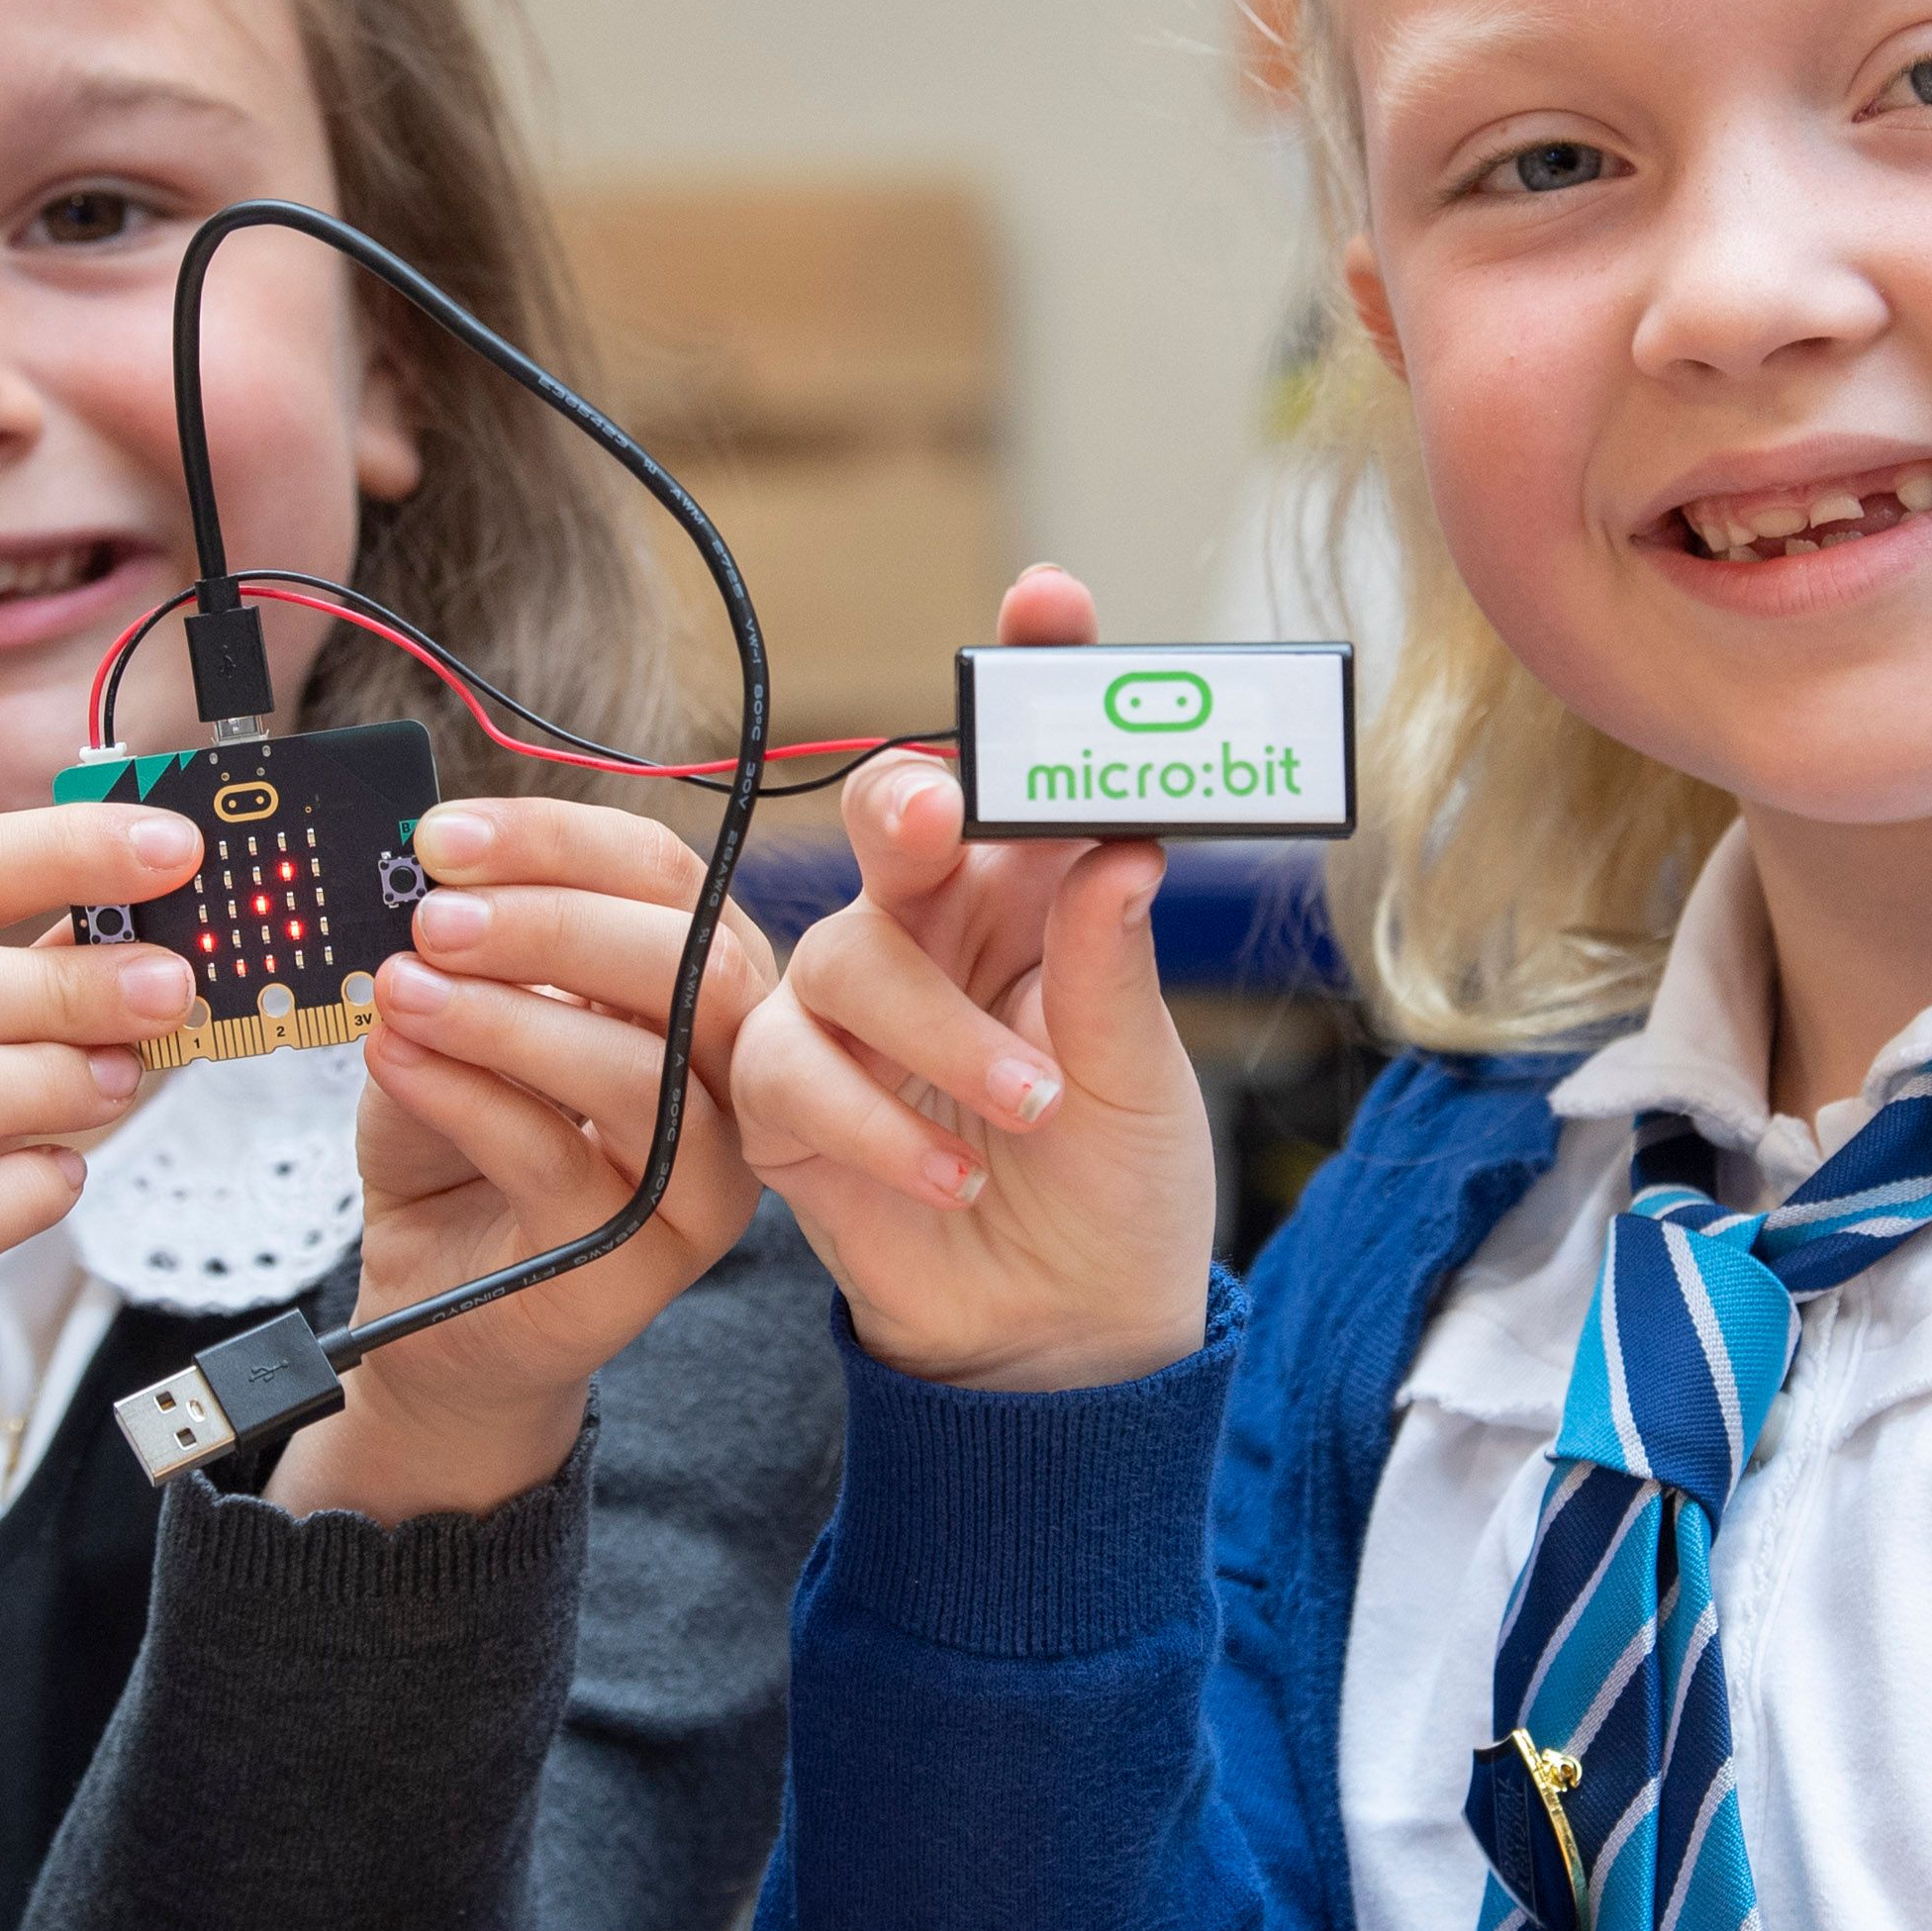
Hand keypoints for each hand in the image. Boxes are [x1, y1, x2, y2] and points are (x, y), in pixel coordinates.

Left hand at [291, 794, 776, 1521]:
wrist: (439, 1310)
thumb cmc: (465, 1146)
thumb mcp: (466, 1013)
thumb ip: (473, 943)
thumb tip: (435, 866)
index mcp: (703, 983)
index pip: (666, 879)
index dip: (557, 841)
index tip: (443, 838)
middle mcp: (733, 1074)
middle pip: (690, 963)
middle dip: (549, 922)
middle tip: (433, 917)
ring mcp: (704, 1177)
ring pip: (637, 1069)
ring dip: (504, 1015)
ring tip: (401, 992)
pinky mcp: (643, 1260)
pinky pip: (559, 1158)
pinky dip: (465, 1094)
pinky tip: (397, 1063)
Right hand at [731, 567, 1214, 1384]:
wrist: (1062, 1330)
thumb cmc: (1114, 1186)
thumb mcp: (1141, 1079)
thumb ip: (1113, 966)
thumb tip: (1121, 847)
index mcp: (1035, 891)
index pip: (1028, 763)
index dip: (1032, 673)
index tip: (1051, 600)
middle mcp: (936, 924)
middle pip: (897, 813)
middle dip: (916, 797)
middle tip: (946, 814)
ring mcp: (853, 1004)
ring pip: (852, 953)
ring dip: (944, 1031)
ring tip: (1031, 1110)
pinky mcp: (791, 1094)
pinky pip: (796, 1069)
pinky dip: (878, 1122)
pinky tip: (949, 1174)